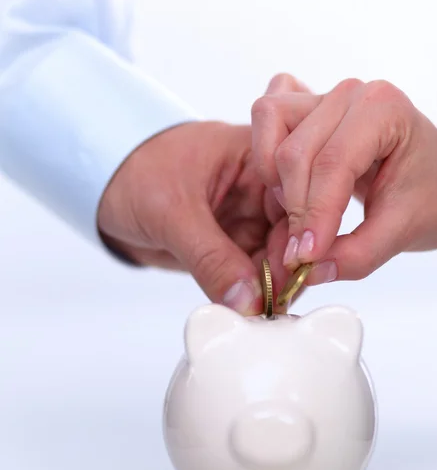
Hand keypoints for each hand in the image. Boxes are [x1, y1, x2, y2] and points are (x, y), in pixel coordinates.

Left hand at [97, 121, 290, 313]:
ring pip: (276, 258)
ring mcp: (249, 217)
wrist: (104, 186)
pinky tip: (252, 309)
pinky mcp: (234, 243)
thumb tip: (248, 301)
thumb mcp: (173, 212)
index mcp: (257, 157)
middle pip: (293, 231)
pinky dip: (253, 292)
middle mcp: (261, 187)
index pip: (295, 196)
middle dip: (288, 268)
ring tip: (265, 313)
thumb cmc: (134, 172)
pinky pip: (253, 272)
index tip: (294, 273)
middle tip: (278, 303)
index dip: (301, 235)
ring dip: (271, 286)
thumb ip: (211, 258)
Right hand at [251, 74, 436, 283]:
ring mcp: (326, 97)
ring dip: (275, 182)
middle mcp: (351, 94)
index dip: (313, 215)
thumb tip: (308, 271)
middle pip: (293, 151)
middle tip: (302, 252)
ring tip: (299, 217)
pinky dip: (267, 161)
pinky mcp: (308, 110)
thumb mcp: (406, 231)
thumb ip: (358, 255)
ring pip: (270, 130)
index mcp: (384, 109)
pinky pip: (267, 125)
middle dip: (293, 208)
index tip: (304, 258)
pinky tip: (288, 191)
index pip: (332, 164)